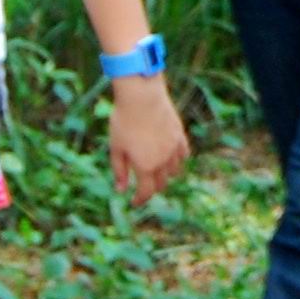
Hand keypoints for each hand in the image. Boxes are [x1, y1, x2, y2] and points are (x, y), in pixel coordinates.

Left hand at [108, 73, 189, 201]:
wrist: (141, 96)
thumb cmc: (124, 121)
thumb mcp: (116, 148)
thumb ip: (119, 171)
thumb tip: (121, 190)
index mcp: (145, 167)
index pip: (146, 192)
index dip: (139, 200)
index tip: (134, 202)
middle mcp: (162, 161)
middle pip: (161, 184)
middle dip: (151, 188)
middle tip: (143, 187)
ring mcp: (173, 149)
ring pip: (174, 171)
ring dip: (166, 175)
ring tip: (157, 172)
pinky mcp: (179, 135)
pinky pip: (183, 155)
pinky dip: (177, 160)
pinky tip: (171, 157)